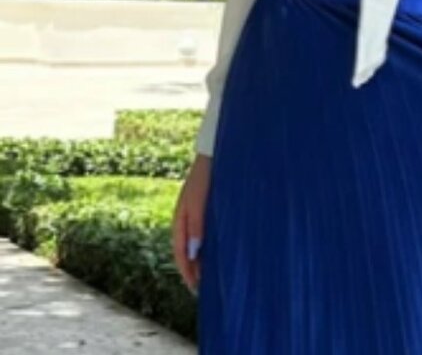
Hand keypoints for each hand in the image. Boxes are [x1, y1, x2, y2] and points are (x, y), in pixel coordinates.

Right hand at [172, 153, 211, 293]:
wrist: (217, 151)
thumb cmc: (206, 175)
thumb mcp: (199, 202)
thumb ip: (197, 226)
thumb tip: (195, 254)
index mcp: (180, 220)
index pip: (181, 253)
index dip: (188, 272)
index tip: (197, 289)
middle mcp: (187, 219)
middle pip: (189, 251)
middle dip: (195, 270)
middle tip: (206, 289)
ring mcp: (198, 213)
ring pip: (198, 243)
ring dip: (204, 259)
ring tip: (214, 275)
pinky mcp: (209, 207)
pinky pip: (207, 232)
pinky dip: (211, 245)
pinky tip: (222, 251)